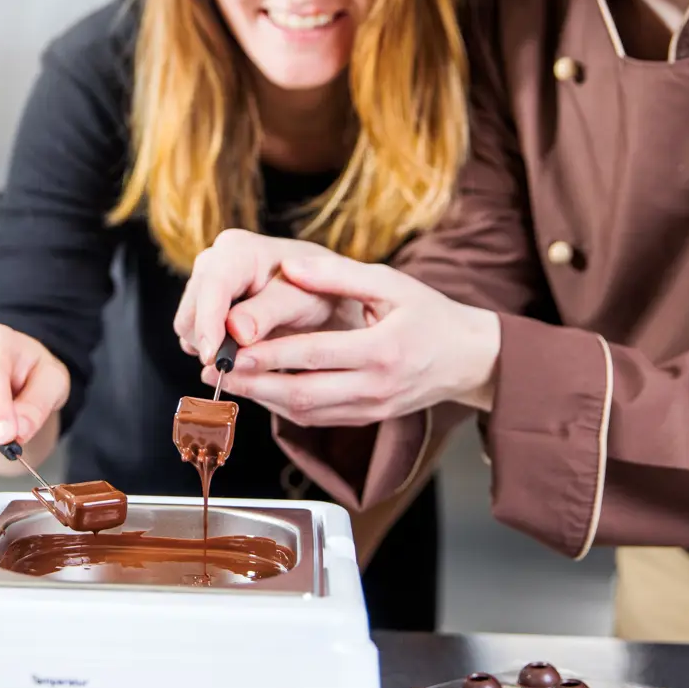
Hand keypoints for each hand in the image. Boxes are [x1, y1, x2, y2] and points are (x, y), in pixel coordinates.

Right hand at [173, 228, 338, 363]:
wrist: (322, 295)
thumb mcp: (303, 301)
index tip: (214, 357)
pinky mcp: (202, 307)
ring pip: (187, 328)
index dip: (208, 323)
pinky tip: (242, 351)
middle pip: (190, 312)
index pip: (212, 287)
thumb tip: (235, 332)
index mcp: (238, 250)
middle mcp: (213, 262)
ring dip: (212, 349)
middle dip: (210, 342)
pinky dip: (213, 350)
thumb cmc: (318, 293)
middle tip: (242, 364)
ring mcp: (204, 284)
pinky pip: (193, 337)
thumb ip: (269, 312)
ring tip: (250, 354)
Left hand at [198, 254, 501, 425]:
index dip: (271, 354)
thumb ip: (338, 274)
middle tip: (218, 370)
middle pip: (304, 393)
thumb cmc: (429, 313)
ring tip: (229, 381)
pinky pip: (318, 420)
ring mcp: (372, 409)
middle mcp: (376, 387)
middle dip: (256, 383)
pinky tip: (261, 390)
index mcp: (383, 350)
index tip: (234, 348)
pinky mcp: (368, 420)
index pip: (315, 355)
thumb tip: (291, 267)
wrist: (470, 358)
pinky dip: (285, 408)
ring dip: (264, 399)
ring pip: (306, 413)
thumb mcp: (390, 283)